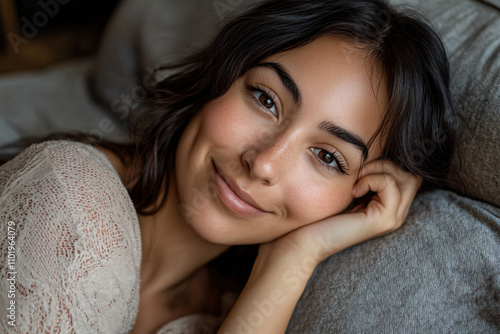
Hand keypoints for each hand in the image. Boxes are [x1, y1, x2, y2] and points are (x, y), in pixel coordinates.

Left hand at [258, 159, 422, 264]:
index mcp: (391, 206)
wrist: (308, 238)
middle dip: (387, 165)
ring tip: (357, 181)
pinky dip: (372, 179)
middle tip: (360, 174)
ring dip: (379, 170)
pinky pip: (390, 186)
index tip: (362, 170)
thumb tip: (379, 148)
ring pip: (407, 178)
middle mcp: (397, 213)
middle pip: (413, 175)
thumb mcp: (352, 187)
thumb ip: (368, 174)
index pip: (410, 174)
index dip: (389, 164)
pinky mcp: (385, 220)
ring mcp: (393, 219)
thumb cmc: (324, 211)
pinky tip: (354, 190)